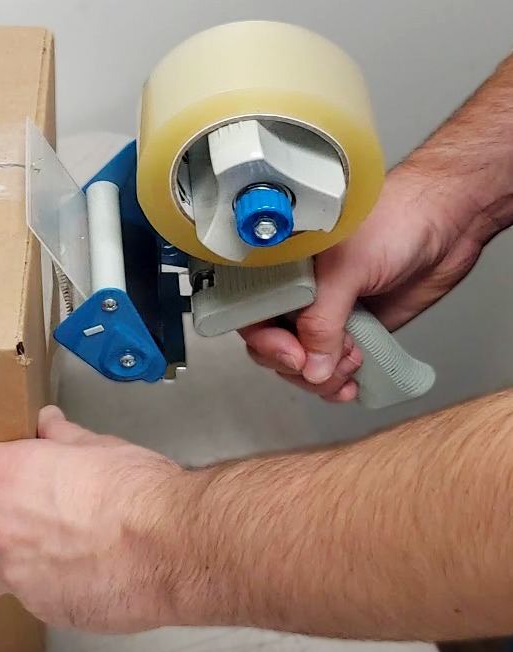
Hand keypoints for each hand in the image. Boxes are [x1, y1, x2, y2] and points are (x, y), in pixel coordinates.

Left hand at [0, 406, 188, 633]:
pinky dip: (21, 587)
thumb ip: (61, 438)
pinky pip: (22, 596)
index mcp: (2, 475)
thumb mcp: (92, 445)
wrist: (172, 545)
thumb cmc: (137, 492)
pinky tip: (33, 581)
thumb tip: (49, 426)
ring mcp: (17, 572)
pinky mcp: (43, 605)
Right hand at [240, 163, 488, 401]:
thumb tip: (312, 370)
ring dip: (319, 379)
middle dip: (295, 366)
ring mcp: (325, 316)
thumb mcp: (346, 268)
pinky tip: (352, 384)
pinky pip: (331, 368)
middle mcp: (297, 294)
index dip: (265, 341)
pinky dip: (337, 383)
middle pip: (271, 347)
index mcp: (280, 269)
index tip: (294, 356)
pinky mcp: (352, 333)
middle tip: (323, 369)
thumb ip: (323, 319)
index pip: (250, 315)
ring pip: (300, 364)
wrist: (447, 221)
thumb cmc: (392, 223)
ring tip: (350, 369)